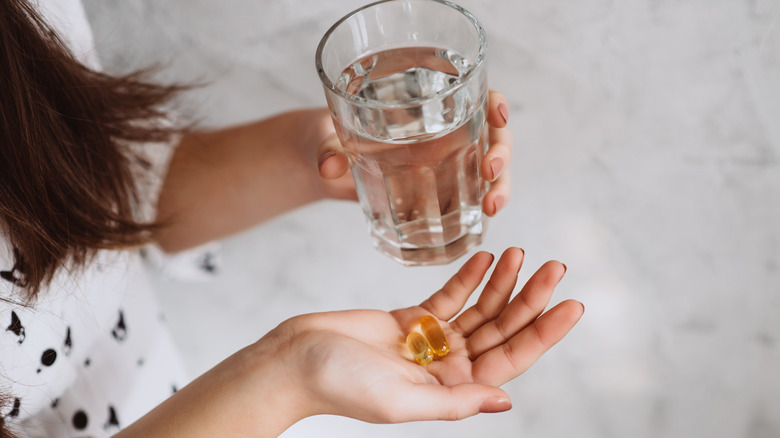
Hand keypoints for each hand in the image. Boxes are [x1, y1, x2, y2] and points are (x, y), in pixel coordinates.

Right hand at [274, 247, 581, 422]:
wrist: (293, 360)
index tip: (571, 305)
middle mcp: (447, 367)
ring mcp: (429, 341)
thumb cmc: (340, 386)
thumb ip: (454, 401)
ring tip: (522, 253)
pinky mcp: (409, 319)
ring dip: (502, 282)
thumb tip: (505, 401)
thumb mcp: (402, 401)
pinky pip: (448, 295)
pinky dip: (468, 276)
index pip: (510, 359)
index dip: (543, 332)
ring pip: (479, 309)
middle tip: (555, 266)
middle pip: (501, 329)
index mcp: (451, 391)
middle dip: (530, 299)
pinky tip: (487, 257)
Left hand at [309, 90, 512, 215]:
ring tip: (490, 208)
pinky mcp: (435, 193)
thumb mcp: (324, 136)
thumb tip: (329, 166)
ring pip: (489, 170)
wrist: (320, 161)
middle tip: (490, 173)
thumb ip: (327, 147)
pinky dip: (477, 214)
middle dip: (501, 153)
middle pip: (492, 135)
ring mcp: (444, 163)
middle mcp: (443, 132)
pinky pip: (467, 201)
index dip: (494, 103)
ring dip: (499, 188)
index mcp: (424, 104)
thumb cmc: (325, 134)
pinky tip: (478, 229)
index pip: (474, 94)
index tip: (497, 116)